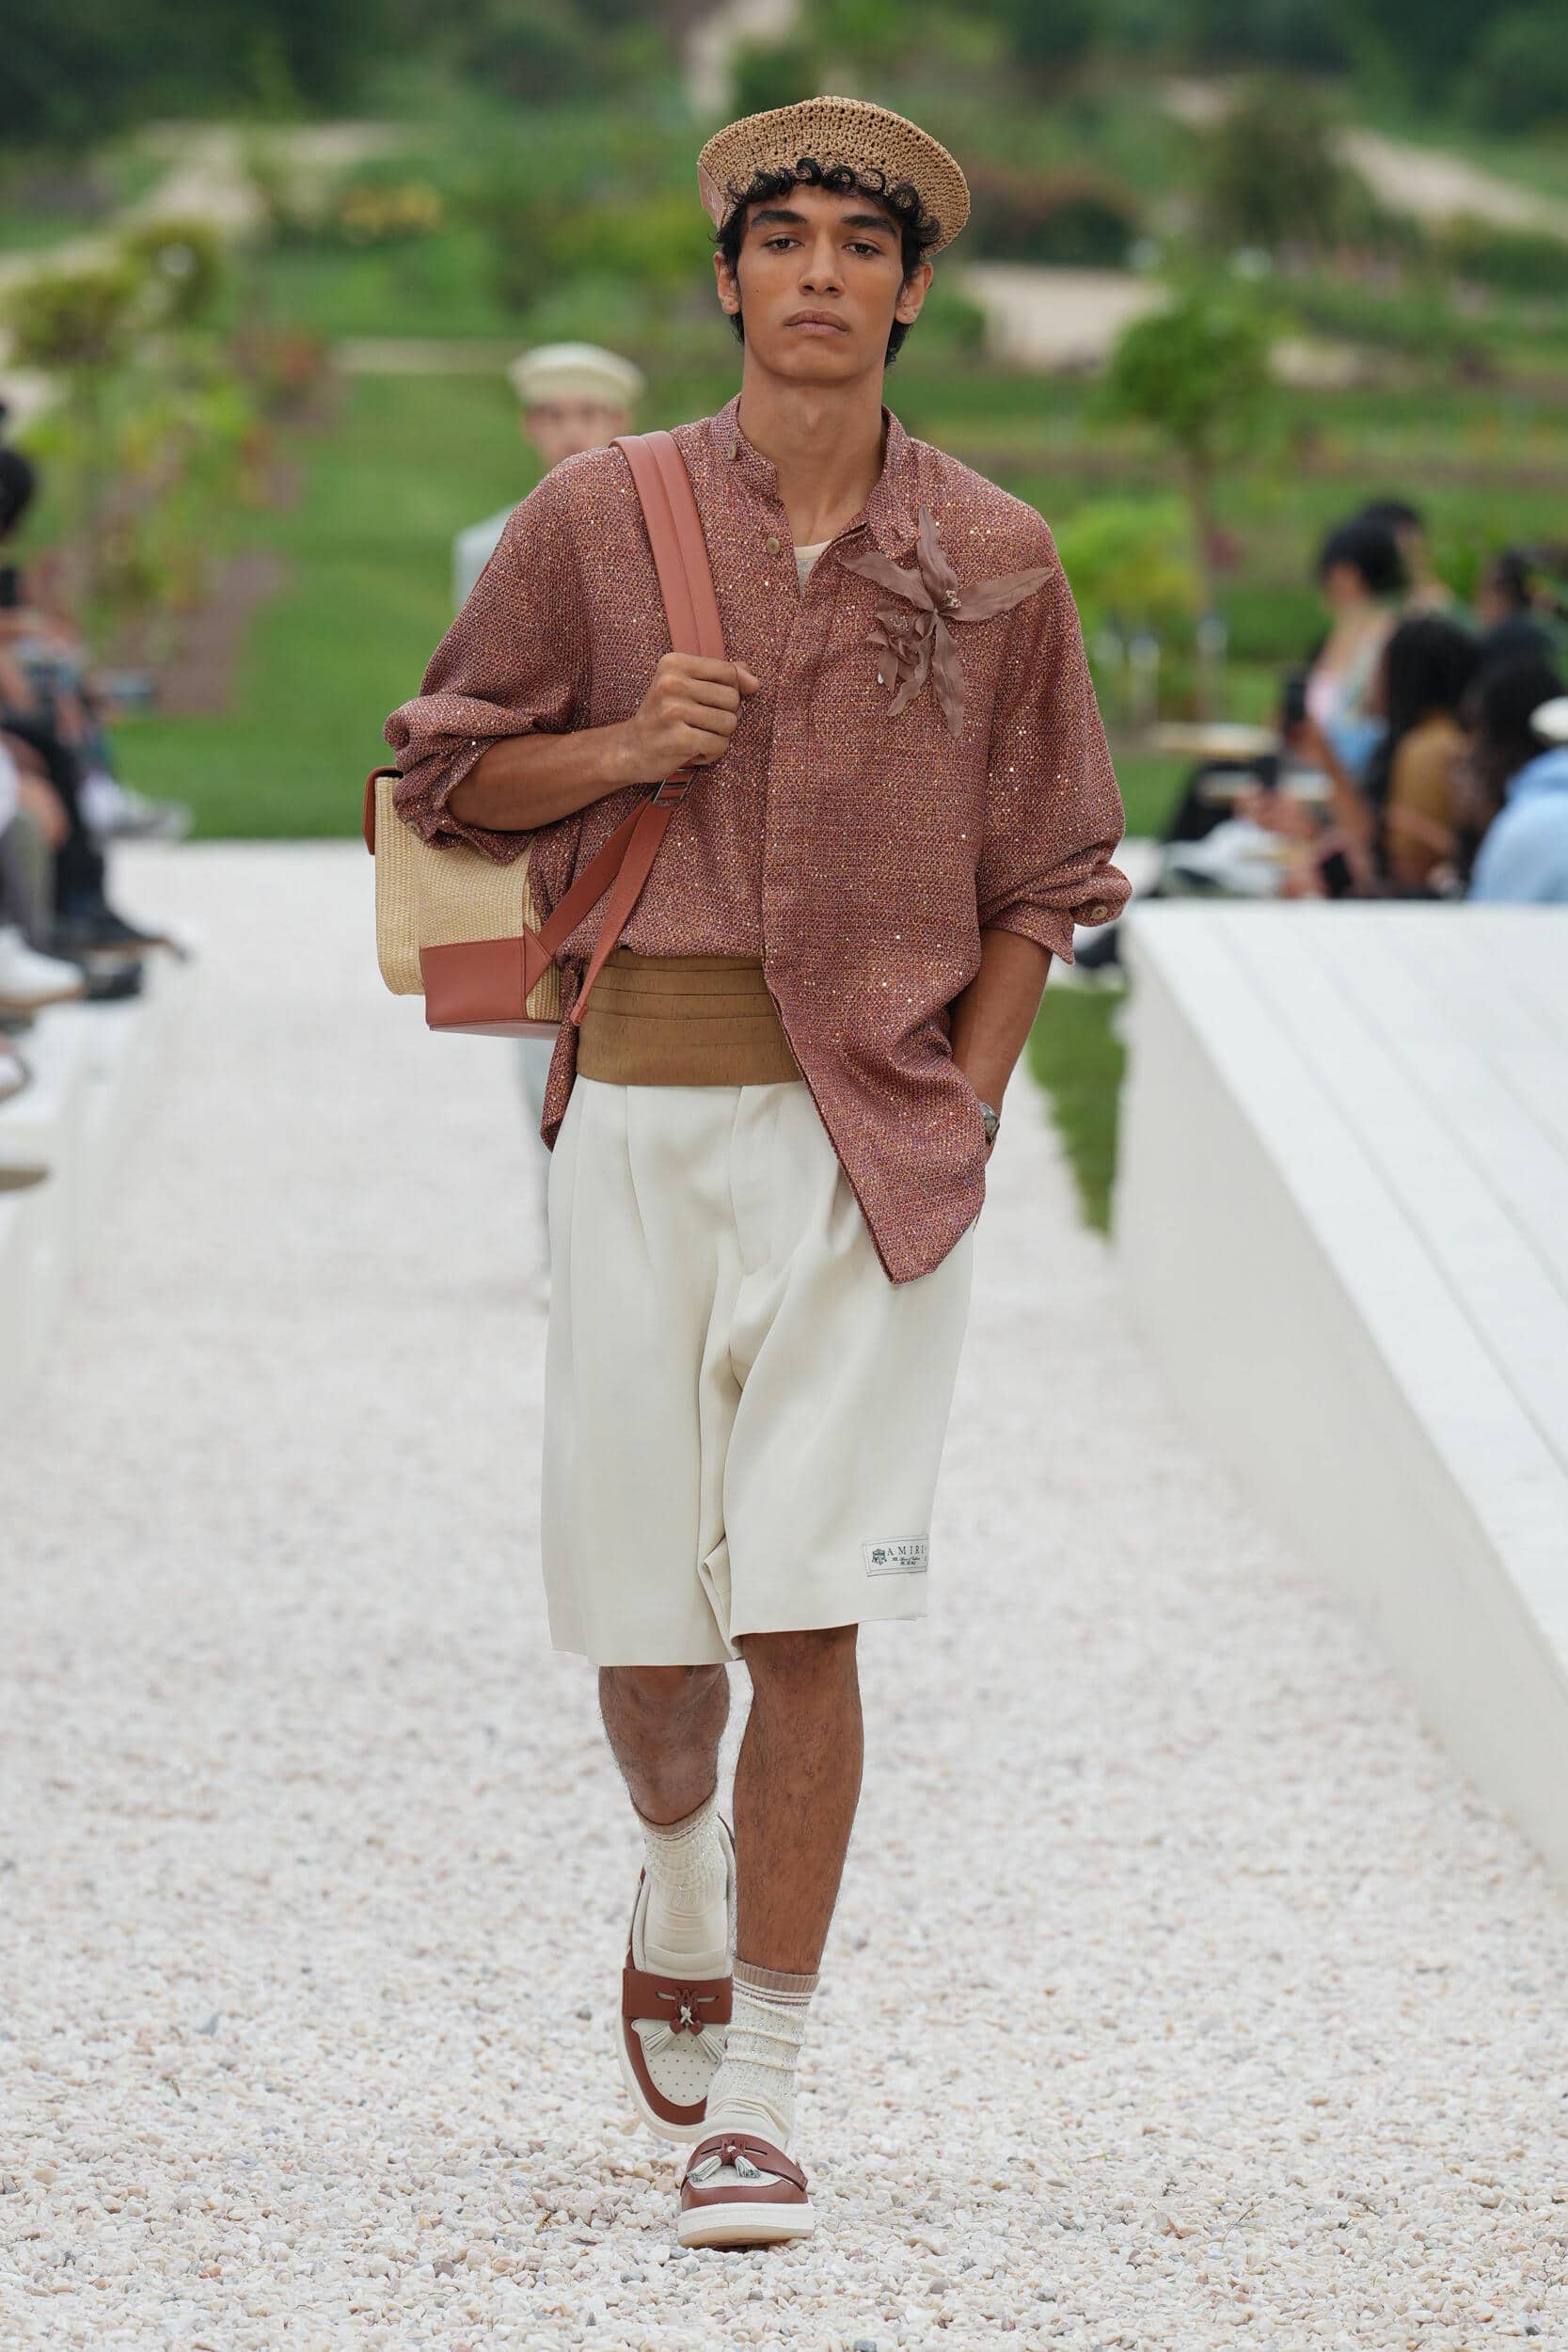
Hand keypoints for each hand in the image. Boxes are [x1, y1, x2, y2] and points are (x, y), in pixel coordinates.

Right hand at [624, 654, 759, 780]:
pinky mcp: (678, 739)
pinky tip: (693, 751)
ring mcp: (673, 711)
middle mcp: (671, 683)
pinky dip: (711, 752)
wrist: (630, 749)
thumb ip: (723, 677)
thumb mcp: (688, 686)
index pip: (729, 672)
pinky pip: (719, 744)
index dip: (731, 691)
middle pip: (733, 698)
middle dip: (725, 716)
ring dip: (719, 736)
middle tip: (700, 723)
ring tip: (697, 736)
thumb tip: (755, 683)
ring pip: (730, 723)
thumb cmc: (665, 716)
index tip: (709, 703)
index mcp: (674, 663)